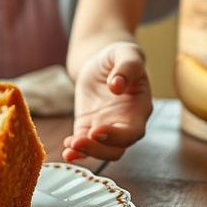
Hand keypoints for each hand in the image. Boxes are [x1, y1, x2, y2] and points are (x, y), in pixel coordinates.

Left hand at [62, 42, 151, 162]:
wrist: (102, 62)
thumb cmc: (121, 57)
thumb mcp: (127, 54)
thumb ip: (126, 68)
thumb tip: (116, 85)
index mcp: (139, 109)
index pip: (132, 132)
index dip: (116, 136)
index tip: (96, 131)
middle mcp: (125, 124)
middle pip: (116, 149)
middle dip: (98, 150)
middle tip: (78, 142)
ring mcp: (106, 128)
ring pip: (100, 151)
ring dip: (85, 152)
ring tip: (69, 147)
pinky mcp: (88, 126)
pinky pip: (83, 143)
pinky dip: (75, 149)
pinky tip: (66, 147)